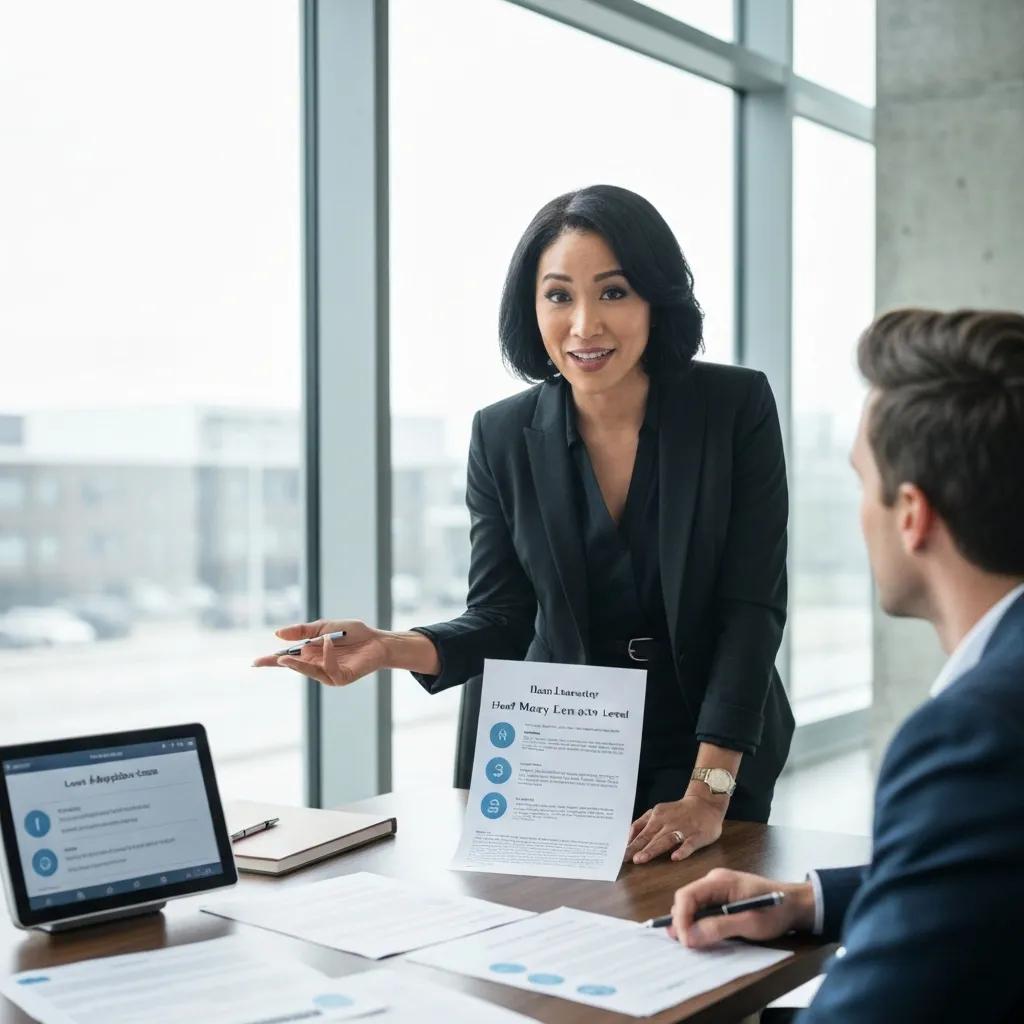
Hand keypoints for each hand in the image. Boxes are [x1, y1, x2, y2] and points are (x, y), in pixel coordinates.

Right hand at [252, 619, 387, 686]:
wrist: (377, 640)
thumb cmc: (353, 633)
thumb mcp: (324, 627)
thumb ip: (303, 631)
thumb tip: (277, 634)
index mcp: (310, 653)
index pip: (287, 657)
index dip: (271, 660)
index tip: (255, 663)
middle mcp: (317, 665)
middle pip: (294, 666)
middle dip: (279, 663)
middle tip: (267, 660)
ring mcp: (329, 674)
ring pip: (308, 671)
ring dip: (297, 664)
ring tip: (283, 658)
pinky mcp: (342, 678)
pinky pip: (329, 669)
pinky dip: (327, 655)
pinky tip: (328, 642)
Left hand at [624, 792, 724, 863]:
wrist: (705, 803)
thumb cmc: (678, 811)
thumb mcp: (658, 812)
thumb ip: (643, 823)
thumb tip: (627, 838)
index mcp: (657, 816)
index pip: (640, 831)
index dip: (630, 843)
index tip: (619, 854)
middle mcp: (668, 822)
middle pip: (650, 836)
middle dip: (637, 848)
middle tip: (626, 858)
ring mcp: (683, 829)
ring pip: (666, 840)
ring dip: (653, 849)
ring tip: (641, 859)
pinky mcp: (698, 836)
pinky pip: (689, 844)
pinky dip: (682, 850)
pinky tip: (675, 858)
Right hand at [668, 868, 815, 947]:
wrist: (795, 904)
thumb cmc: (776, 911)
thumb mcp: (750, 923)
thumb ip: (719, 928)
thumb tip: (689, 937)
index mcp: (719, 881)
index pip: (686, 895)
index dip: (680, 918)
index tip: (684, 941)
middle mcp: (714, 880)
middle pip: (686, 900)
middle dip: (682, 923)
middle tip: (688, 945)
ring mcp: (717, 887)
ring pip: (692, 905)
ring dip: (690, 924)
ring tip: (693, 942)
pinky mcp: (721, 897)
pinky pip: (702, 908)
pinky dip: (699, 923)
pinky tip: (702, 935)